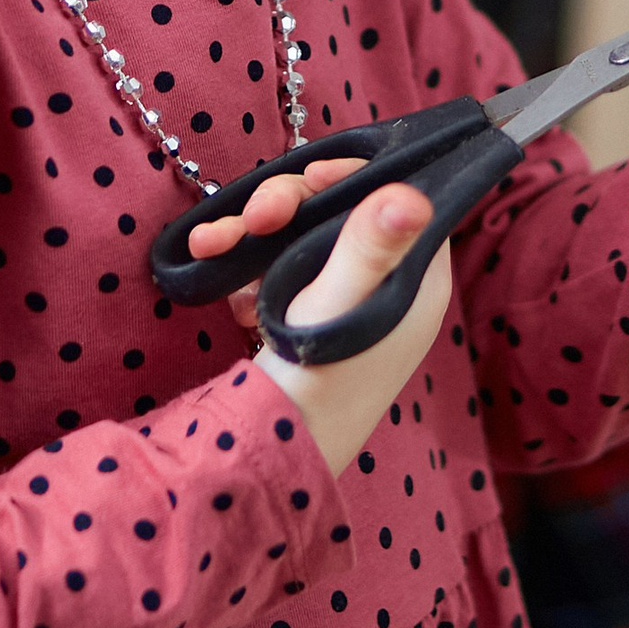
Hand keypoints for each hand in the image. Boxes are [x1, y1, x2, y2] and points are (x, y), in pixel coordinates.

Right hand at [185, 155, 454, 478]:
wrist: (269, 452)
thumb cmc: (317, 378)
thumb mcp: (339, 301)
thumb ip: (369, 243)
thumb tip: (412, 195)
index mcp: (416, 278)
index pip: (400, 197)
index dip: (355, 176)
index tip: (310, 175)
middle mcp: (390, 287)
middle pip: (343, 212)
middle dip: (288, 204)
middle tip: (254, 214)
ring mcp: (349, 304)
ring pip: (304, 237)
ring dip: (253, 232)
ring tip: (211, 241)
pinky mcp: (311, 322)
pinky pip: (281, 270)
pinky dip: (247, 264)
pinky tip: (220, 275)